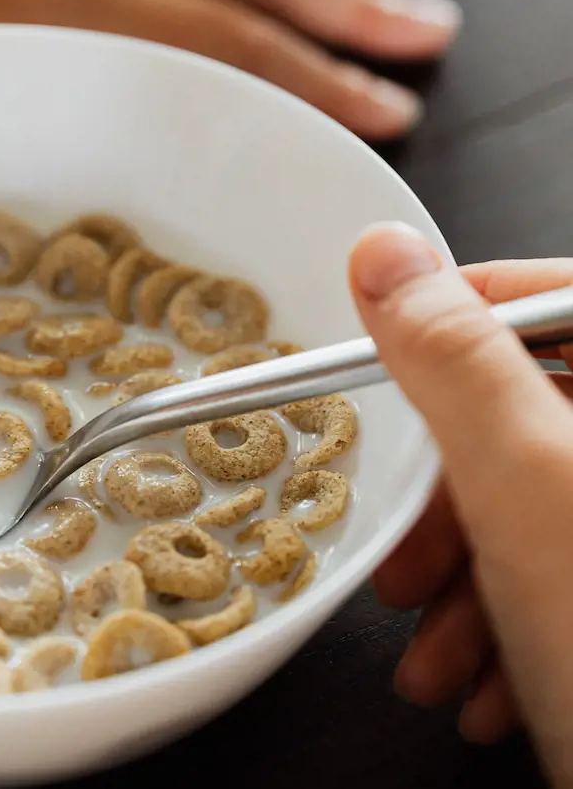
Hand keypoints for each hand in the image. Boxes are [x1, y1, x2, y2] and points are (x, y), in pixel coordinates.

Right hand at [349, 226, 572, 782]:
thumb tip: (387, 255)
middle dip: (450, 498)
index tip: (387, 352)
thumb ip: (454, 357)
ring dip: (466, 579)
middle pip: (536, 417)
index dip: (456, 314)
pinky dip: (509, 624)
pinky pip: (563, 570)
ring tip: (434, 649)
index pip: (552, 295)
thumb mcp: (526, 490)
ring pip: (539, 505)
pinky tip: (485, 687)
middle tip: (406, 550)